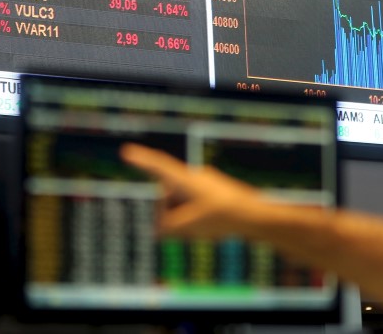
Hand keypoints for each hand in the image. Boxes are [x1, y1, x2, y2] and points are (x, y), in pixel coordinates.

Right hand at [121, 143, 262, 237]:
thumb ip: (166, 227)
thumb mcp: (187, 225)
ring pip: (182, 205)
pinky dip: (195, 220)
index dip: (142, 161)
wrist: (255, 215)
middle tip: (187, 228)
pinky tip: (210, 229)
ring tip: (204, 229)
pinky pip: (195, 209)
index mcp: (185, 179)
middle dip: (170, 214)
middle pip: (168, 197)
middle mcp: (194, 178)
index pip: (159, 167)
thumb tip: (158, 230)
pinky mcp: (215, 195)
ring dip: (184, 220)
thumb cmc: (221, 216)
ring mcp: (205, 186)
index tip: (127, 152)